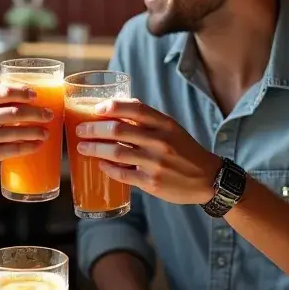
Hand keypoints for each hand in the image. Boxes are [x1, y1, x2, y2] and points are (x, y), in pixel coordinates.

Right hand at [0, 83, 50, 183]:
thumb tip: (21, 98)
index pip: (3, 91)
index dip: (23, 92)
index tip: (36, 94)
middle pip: (15, 111)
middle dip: (37, 112)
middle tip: (49, 114)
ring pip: (17, 131)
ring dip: (36, 131)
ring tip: (46, 132)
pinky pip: (14, 149)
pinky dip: (29, 146)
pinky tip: (38, 145)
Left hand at [74, 98, 219, 205]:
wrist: (208, 179)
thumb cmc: (184, 150)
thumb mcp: (171, 128)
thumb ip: (147, 119)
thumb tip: (114, 107)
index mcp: (165, 124)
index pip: (134, 109)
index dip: (111, 106)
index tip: (96, 108)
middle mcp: (160, 141)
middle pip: (118, 130)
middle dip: (94, 129)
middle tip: (80, 129)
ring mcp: (155, 163)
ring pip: (116, 153)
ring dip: (94, 148)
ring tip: (82, 147)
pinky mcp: (151, 183)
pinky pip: (122, 174)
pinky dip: (107, 168)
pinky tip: (99, 164)